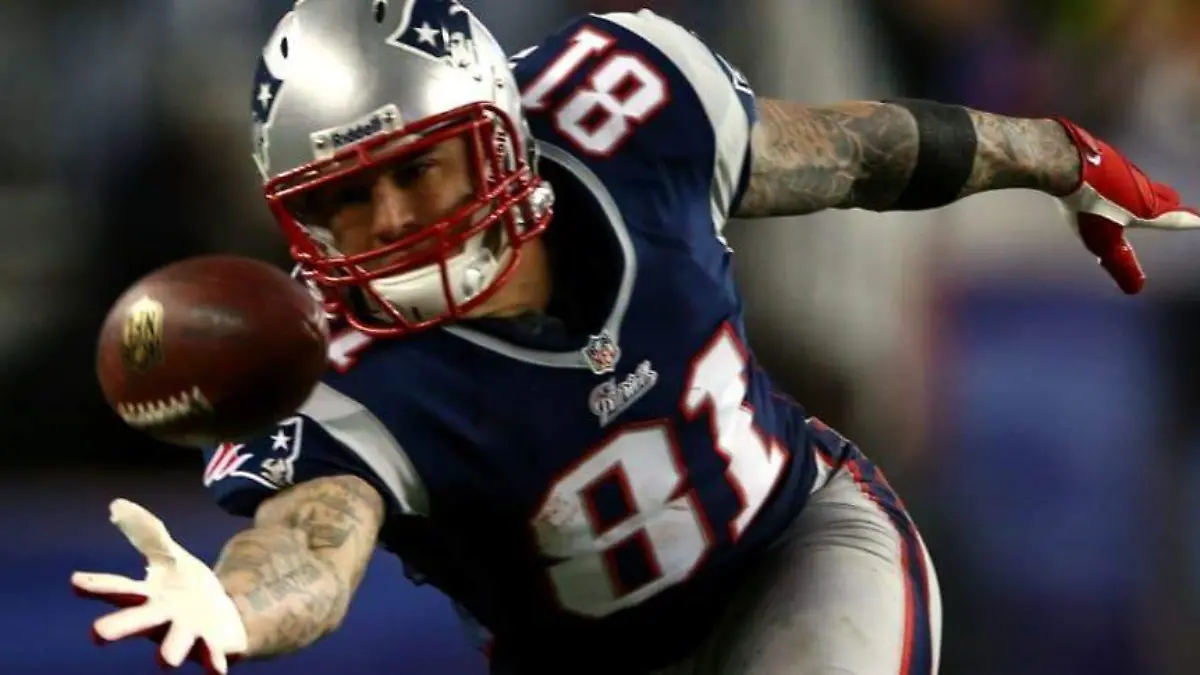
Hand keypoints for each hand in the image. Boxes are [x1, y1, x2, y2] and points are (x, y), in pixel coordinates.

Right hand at [71, 499, 247, 673]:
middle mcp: (161, 620)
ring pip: (174, 646)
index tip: (76, 581)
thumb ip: (147, 534)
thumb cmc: (187, 588)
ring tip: (163, 662)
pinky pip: (212, 657)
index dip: (96, 586)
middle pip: (136, 623)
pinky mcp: (214, 648)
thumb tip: (116, 504)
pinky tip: (217, 667)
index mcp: (148, 598)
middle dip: (118, 628)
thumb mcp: (170, 557)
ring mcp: (187, 636)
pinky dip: (213, 662)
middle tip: (96, 633)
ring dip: (169, 652)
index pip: (118, 589)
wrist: (227, 617)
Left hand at [1053, 117, 1199, 293]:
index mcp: (1148, 208)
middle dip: (1170, 203)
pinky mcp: (1105, 156)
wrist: (1066, 163)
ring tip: (1138, 196)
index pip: (1174, 217)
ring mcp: (1125, 168)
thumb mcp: (1102, 242)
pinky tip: (1104, 180)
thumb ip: (1120, 264)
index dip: (1189, 221)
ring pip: (1141, 182)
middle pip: (1163, 195)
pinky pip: (1117, 170)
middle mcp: (1143, 186)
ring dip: (1143, 190)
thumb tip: (1136, 289)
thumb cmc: (1088, 206)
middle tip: (1176, 206)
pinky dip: (1117, 179)